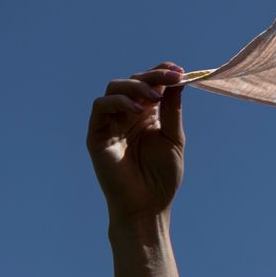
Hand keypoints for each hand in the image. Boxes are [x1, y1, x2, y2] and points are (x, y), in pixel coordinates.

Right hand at [87, 62, 186, 224]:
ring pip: (114, 87)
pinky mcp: (96, 136)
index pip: (150, 83)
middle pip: (133, 80)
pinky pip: (100, 107)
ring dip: (135, 85)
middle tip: (173, 76)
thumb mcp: (174, 137)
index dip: (161, 71)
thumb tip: (179, 80)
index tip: (179, 70)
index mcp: (147, 115)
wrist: (147, 206)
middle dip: (153, 75)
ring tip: (154, 97)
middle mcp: (127, 115)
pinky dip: (118, 102)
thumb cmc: (162, 176)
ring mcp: (111, 124)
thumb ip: (172, 109)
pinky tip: (137, 111)